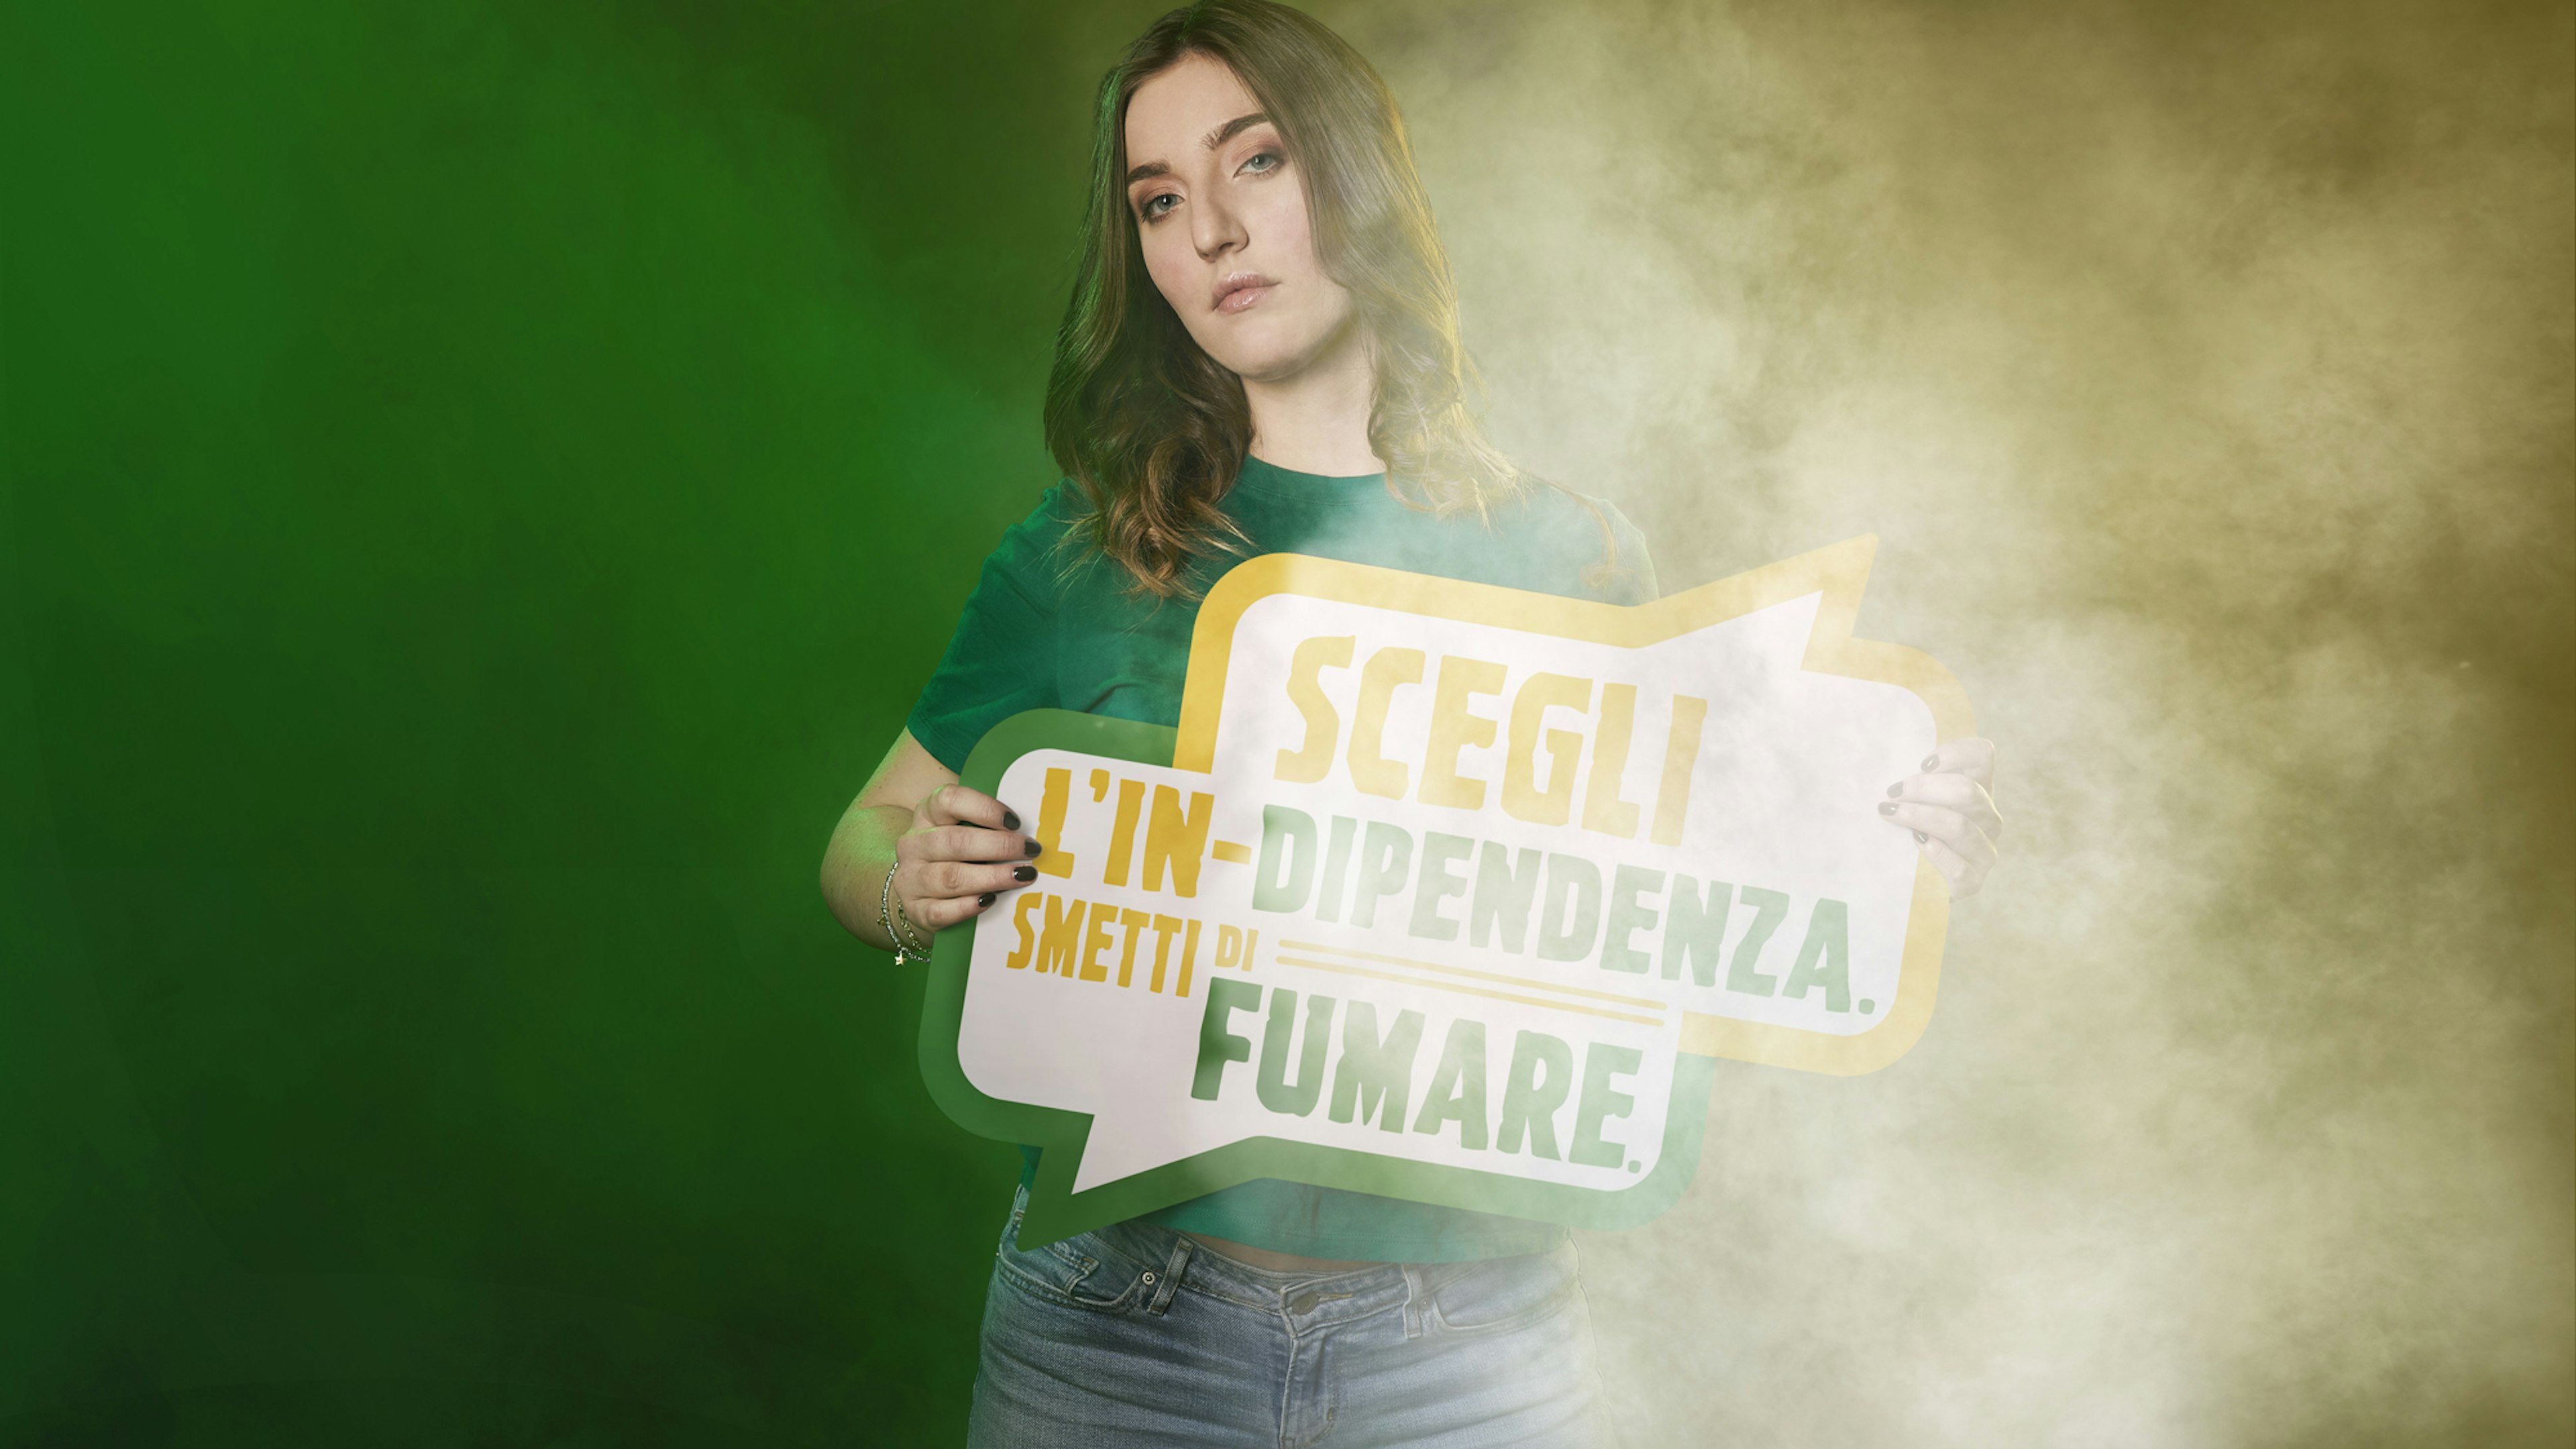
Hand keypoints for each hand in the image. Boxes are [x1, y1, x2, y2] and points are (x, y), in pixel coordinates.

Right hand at [888, 784, 1043, 936]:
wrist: (918, 891)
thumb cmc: (953, 854)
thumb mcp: (961, 829)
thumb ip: (988, 825)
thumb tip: (1035, 829)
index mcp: (928, 814)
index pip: (950, 800)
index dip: (985, 809)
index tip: (1016, 821)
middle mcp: (915, 844)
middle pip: (955, 841)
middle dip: (999, 846)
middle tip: (1031, 851)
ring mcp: (911, 878)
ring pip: (951, 877)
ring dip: (992, 877)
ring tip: (1023, 876)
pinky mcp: (916, 909)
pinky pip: (942, 911)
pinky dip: (969, 907)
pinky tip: (992, 900)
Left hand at [1878, 738, 2000, 896]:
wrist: (1924, 887)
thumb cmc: (1916, 833)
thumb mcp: (1918, 803)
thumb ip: (1914, 785)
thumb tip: (1887, 774)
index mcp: (1978, 790)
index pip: (1983, 755)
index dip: (1955, 753)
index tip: (1922, 764)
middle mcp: (1988, 818)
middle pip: (1968, 790)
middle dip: (1925, 788)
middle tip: (1893, 792)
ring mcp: (1984, 850)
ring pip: (1960, 826)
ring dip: (1921, 816)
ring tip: (1891, 813)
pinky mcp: (1973, 881)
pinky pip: (1959, 867)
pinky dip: (1938, 853)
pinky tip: (1918, 842)